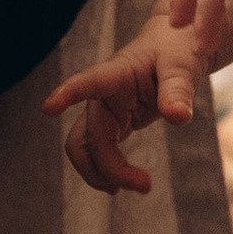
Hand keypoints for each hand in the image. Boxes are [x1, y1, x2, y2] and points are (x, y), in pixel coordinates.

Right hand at [44, 0, 214, 195]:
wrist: (174, 45)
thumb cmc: (176, 49)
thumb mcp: (183, 66)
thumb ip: (178, 90)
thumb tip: (178, 117)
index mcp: (117, 72)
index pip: (89, 82)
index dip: (68, 94)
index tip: (48, 108)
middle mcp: (104, 94)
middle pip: (88, 137)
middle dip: (107, 167)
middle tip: (145, 186)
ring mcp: (105, 110)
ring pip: (84, 148)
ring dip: (101, 173)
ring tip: (140, 188)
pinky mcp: (113, 123)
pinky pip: (99, 152)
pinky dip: (109, 171)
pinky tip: (125, 184)